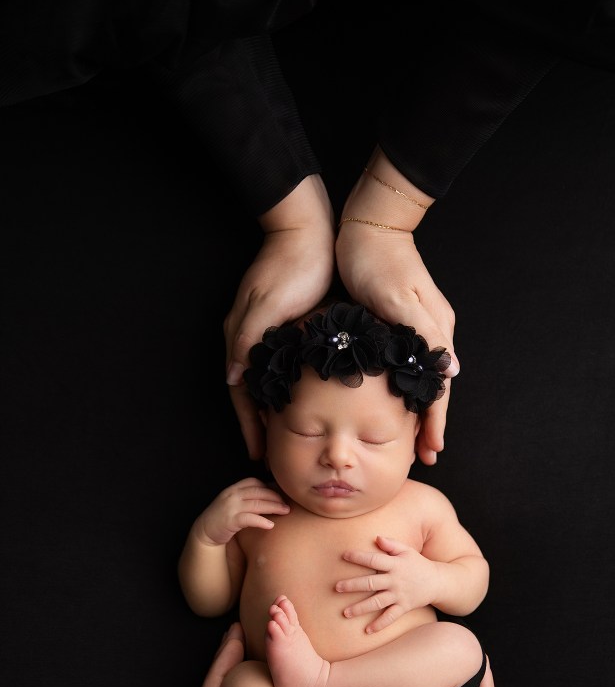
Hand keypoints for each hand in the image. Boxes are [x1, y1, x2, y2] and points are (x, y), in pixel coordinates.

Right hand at [192, 477, 289, 546]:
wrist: (204, 532)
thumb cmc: (223, 518)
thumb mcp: (234, 503)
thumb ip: (247, 498)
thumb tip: (270, 498)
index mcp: (234, 489)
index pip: (255, 482)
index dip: (270, 487)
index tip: (282, 494)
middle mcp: (232, 495)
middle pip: (259, 492)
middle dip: (276, 497)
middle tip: (288, 504)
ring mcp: (230, 507)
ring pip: (257, 504)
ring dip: (274, 507)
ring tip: (285, 512)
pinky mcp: (230, 520)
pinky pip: (249, 518)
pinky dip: (261, 521)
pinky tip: (271, 525)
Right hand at [224, 175, 335, 460]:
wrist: (309, 230)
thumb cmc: (293, 266)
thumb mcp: (268, 305)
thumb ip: (248, 341)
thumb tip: (234, 378)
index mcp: (242, 337)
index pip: (241, 394)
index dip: (250, 426)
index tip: (257, 456)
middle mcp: (250, 338)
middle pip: (251, 394)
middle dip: (259, 426)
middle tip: (271, 456)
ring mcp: (267, 333)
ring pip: (268, 384)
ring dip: (274, 412)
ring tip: (288, 439)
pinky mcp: (285, 327)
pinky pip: (283, 370)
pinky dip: (289, 392)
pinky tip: (304, 404)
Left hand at [335, 534, 434, 632]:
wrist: (437, 582)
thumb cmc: (417, 564)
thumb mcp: (407, 551)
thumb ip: (391, 544)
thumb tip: (376, 538)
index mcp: (395, 564)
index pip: (374, 560)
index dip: (359, 557)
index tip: (344, 555)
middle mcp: (395, 580)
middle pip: (371, 583)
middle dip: (353, 585)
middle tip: (337, 588)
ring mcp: (399, 595)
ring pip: (377, 602)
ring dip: (361, 608)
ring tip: (345, 613)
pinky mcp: (404, 607)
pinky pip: (390, 617)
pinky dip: (380, 625)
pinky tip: (367, 631)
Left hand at [336, 153, 457, 466]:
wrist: (368, 224)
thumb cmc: (376, 261)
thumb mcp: (398, 299)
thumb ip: (423, 336)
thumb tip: (451, 373)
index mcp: (434, 331)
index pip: (439, 389)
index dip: (435, 422)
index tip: (432, 451)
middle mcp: (432, 333)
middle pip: (434, 389)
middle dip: (430, 424)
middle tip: (425, 456)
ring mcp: (418, 327)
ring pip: (421, 380)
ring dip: (419, 411)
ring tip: (413, 439)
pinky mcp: (402, 321)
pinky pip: (407, 366)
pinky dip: (404, 390)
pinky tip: (395, 403)